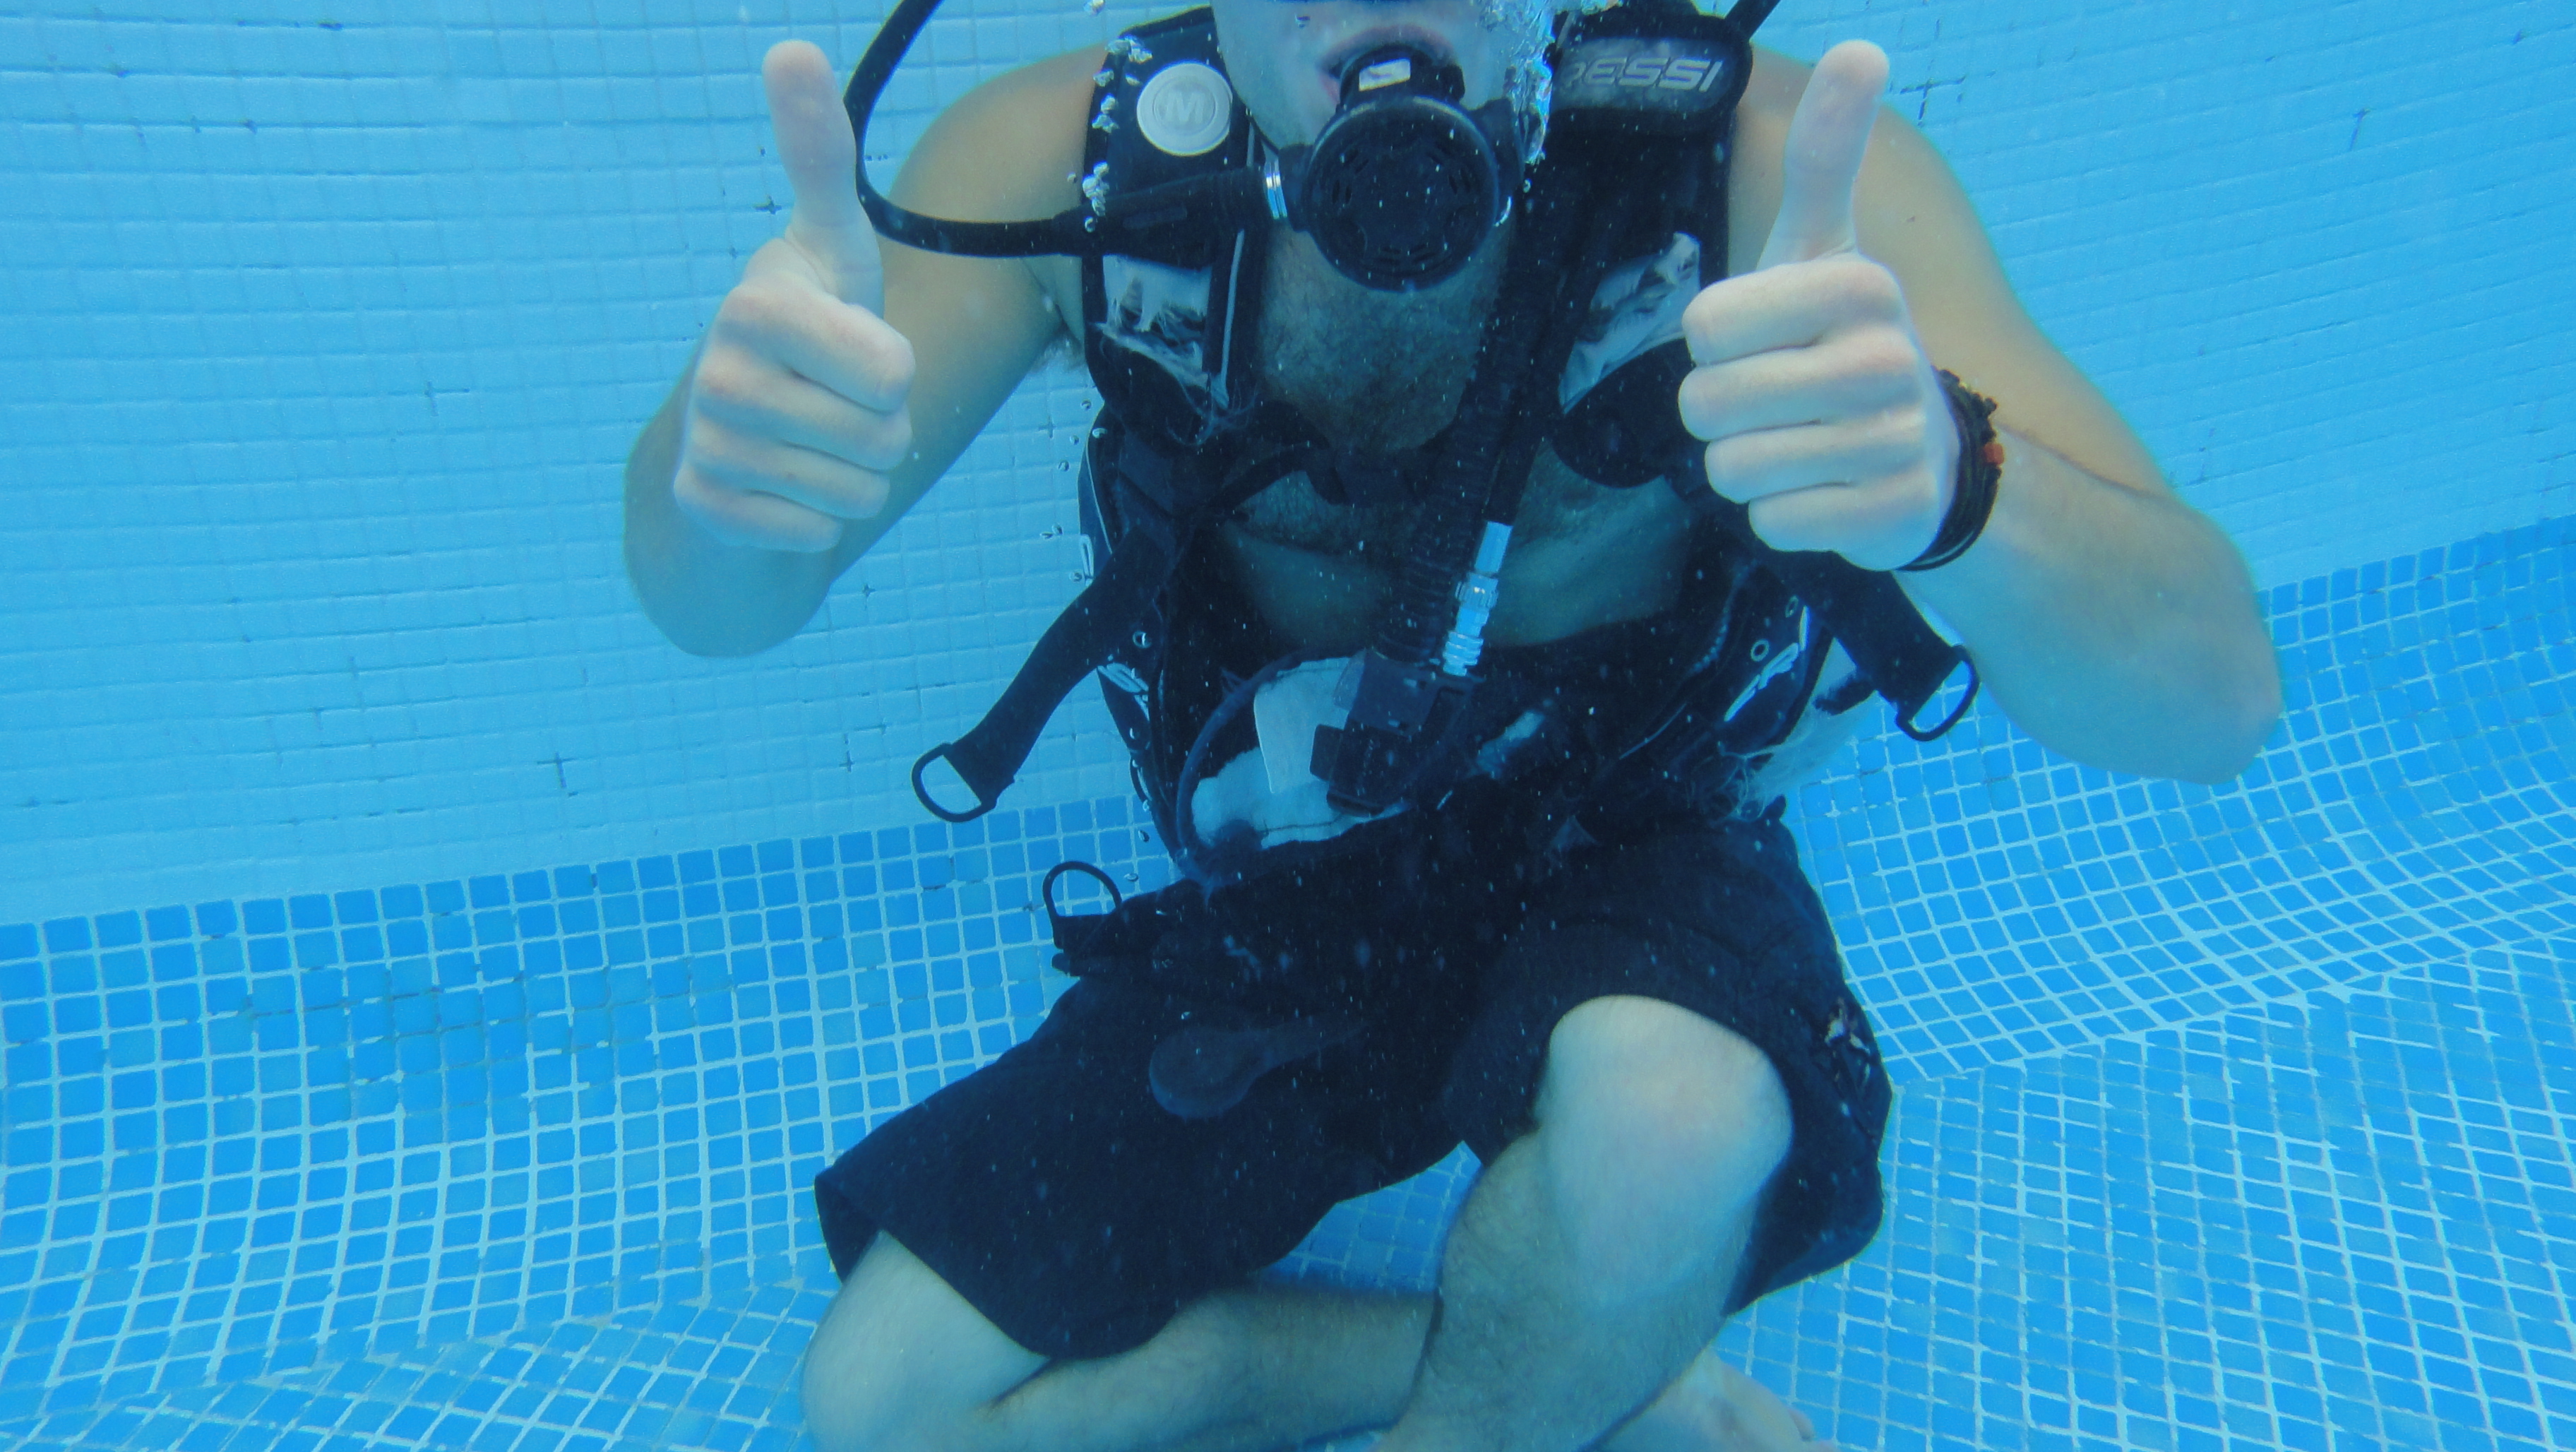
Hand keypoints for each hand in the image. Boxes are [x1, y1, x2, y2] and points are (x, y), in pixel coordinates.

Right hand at [674, 40, 915, 553]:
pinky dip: (816, 522)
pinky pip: (814, 535)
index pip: (891, 370)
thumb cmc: (809, 331)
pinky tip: (784, 489)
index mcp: (758, 303)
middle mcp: (718, 370)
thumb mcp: (831, 247)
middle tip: (837, 404)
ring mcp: (706, 443)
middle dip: (882, 431)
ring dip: (855, 477)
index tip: (851, 346)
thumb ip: (821, 155)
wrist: (737, 437)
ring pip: (857, 492)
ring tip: (815, 441)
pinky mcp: (705, 508)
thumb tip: (790, 46)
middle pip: (883, 437)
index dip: (893, 373)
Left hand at [1676, 40, 1959, 572]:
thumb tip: (1863, 45)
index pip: (1702, 327)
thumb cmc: (1841, 344)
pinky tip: (1826, 493)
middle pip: (1706, 405)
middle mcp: (1887, 357)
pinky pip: (1772, 524)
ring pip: (1733, 470)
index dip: (1714, 346)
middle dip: (1721, 417)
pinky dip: (1783, 517)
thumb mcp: (1825, 248)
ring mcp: (1895, 440)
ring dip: (1748, 468)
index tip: (1767, 342)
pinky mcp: (1891, 515)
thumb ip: (1827, 156)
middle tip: (1776, 405)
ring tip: (1801, 447)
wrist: (1924, 458)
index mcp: (1859, 283)